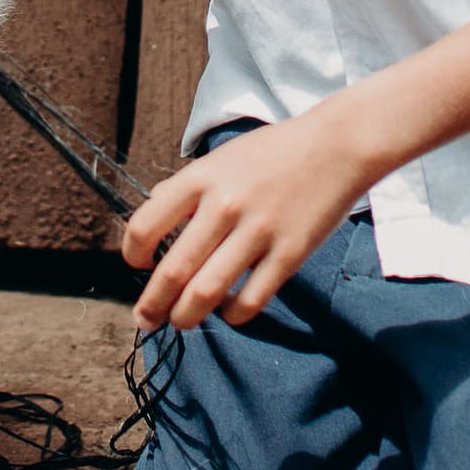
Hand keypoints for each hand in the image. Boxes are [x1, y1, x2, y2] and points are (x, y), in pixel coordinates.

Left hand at [123, 115, 376, 329]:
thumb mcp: (220, 158)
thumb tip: (152, 212)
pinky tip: (227, 313)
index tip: (138, 266)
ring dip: (185, 317)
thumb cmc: (274, 152)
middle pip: (172, 271)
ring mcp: (258, 231)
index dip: (132, 255)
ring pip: (205, 293)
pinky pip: (250, 300)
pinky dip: (232, 315)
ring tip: (180, 322)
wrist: (336, 146)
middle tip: (145, 319)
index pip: (144, 226)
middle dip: (151, 304)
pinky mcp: (289, 254)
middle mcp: (224, 205)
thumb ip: (186, 186)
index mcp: (200, 178)